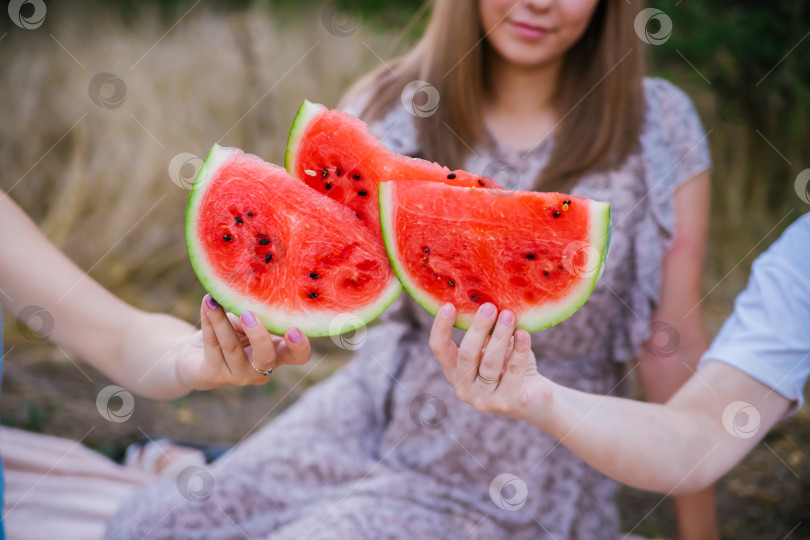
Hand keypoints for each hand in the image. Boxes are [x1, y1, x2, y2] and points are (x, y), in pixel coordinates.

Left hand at [175, 294, 311, 390]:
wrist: (196, 354)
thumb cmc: (230, 333)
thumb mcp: (245, 321)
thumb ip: (254, 313)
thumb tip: (252, 291)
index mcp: (278, 354)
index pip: (298, 356)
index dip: (300, 347)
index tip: (294, 329)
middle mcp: (261, 370)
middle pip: (266, 358)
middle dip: (258, 336)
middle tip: (249, 314)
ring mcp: (238, 376)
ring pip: (231, 347)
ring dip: (222, 320)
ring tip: (214, 300)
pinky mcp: (214, 376)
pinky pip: (212, 345)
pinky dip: (209, 321)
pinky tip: (207, 304)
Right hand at [429, 302, 551, 422]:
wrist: (536, 399)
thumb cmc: (509, 366)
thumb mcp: (492, 348)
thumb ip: (485, 333)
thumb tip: (486, 302)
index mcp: (455, 372)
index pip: (440, 349)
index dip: (441, 328)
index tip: (449, 305)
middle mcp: (465, 389)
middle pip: (466, 355)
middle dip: (478, 328)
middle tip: (489, 307)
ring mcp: (486, 400)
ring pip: (490, 363)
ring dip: (500, 336)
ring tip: (508, 315)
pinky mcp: (509, 402)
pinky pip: (513, 371)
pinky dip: (519, 350)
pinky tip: (524, 334)